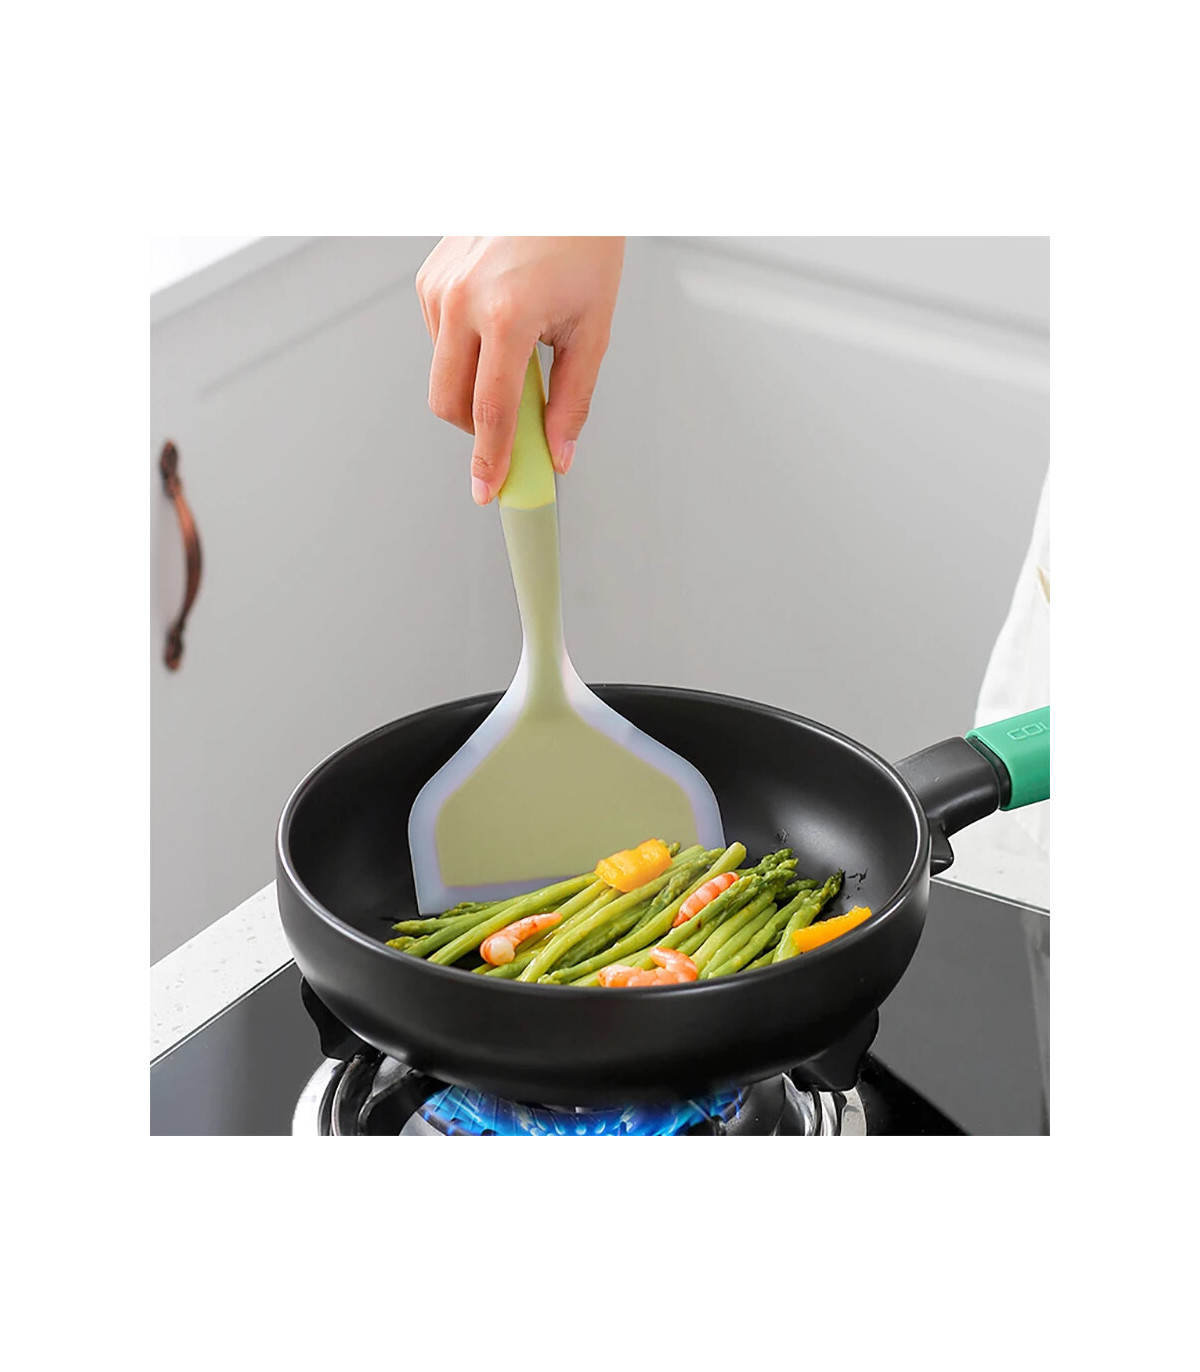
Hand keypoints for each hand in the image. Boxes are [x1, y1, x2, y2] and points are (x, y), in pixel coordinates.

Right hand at [415, 237, 624, 503]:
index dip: (489, 459)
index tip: (487, 492)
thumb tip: (557, 453)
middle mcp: (461, 299)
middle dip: (478, 431)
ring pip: (443, 375)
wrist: (555, 180)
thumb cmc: (583, 243)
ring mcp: (438, 287)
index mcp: (506, 313)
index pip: (490, 410)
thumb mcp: (593, 327)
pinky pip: (440, 342)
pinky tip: (500, 325)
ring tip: (519, 356)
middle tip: (514, 431)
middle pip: (450, 403)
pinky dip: (467, 353)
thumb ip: (573, 399)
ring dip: (475, 388)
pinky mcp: (428, 279)